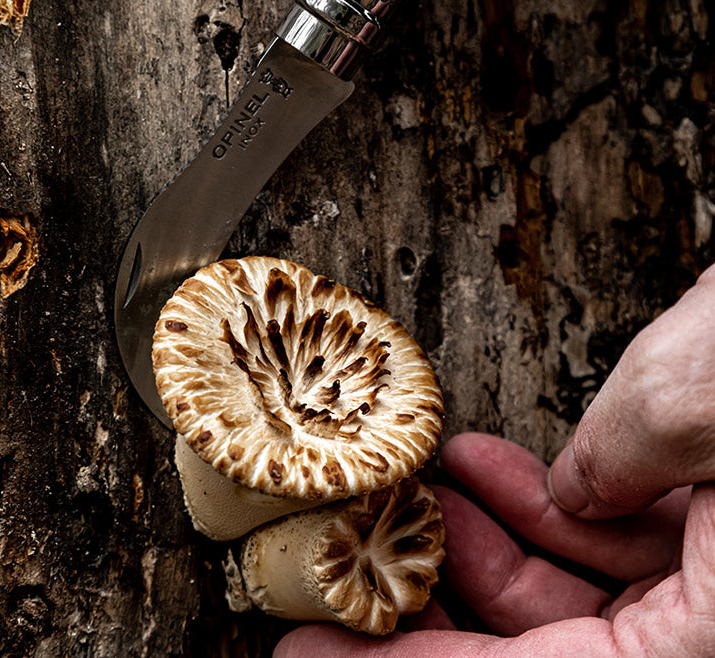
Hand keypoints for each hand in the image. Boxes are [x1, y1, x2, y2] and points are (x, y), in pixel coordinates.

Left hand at [274, 265, 714, 656]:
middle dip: (448, 600)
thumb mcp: (689, 405)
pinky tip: (481, 466)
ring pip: (581, 580)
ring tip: (421, 496)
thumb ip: (612, 471)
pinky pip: (614, 528)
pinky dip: (543, 496)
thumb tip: (571, 495)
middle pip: (556, 640)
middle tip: (357, 583)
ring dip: (489, 535)